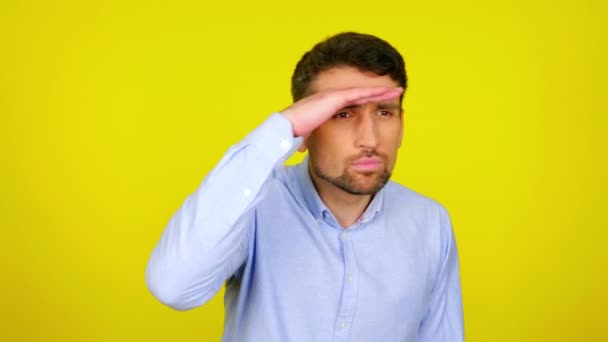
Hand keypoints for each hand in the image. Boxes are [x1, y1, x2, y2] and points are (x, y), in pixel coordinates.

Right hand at [280, 87, 402, 136]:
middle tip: (396, 91)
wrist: (285, 127)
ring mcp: (334, 95)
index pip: (352, 102)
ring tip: (397, 90)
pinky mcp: (336, 97)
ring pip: (363, 91)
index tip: (380, 101)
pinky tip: (387, 92)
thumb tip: (302, 148)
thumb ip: (308, 138)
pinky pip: (360, 94)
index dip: (367, 100)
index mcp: (326, 106)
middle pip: (361, 94)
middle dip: (379, 92)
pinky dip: (374, 92)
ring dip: (381, 90)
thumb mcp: (306, 136)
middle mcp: (332, 97)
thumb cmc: (292, 133)